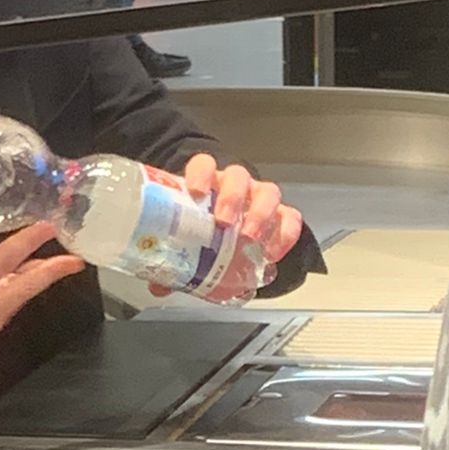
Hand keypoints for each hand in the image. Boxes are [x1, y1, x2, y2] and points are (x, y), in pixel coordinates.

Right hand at [0, 226, 85, 405]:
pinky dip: (12, 297)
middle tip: (75, 259)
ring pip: (11, 304)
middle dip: (48, 273)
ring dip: (31, 285)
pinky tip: (11, 287)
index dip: (27, 244)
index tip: (49, 227)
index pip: (1, 263)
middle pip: (20, 290)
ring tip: (49, 267)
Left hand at [183, 155, 304, 265]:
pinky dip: (284, 234)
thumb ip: (173, 256)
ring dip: (260, 214)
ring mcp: (261, 197)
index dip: (200, 174)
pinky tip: (273, 253)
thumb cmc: (207, 230)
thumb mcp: (189, 237)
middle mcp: (236, 185)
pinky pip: (290, 218)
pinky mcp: (281, 215)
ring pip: (268, 192)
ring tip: (249, 238)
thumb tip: (158, 285)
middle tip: (223, 222)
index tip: (195, 192)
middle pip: (239, 177)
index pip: (204, 164)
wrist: (235, 233)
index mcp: (208, 183)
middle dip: (232, 198)